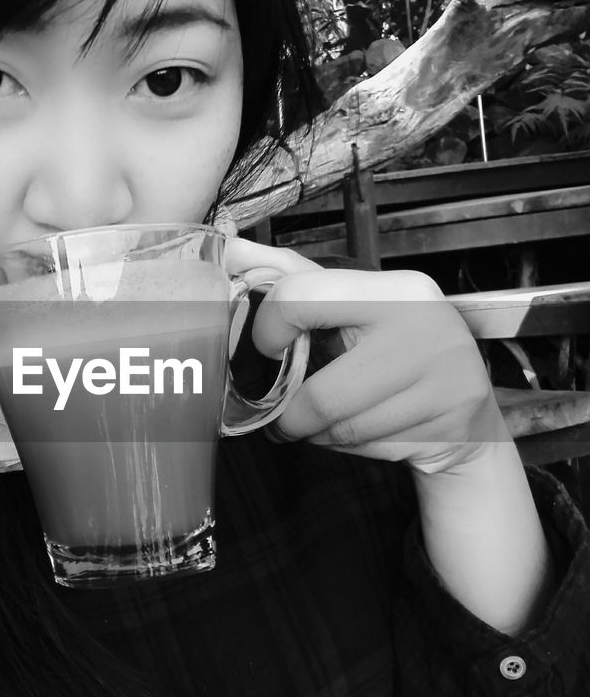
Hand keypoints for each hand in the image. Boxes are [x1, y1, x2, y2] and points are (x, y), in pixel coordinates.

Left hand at [225, 241, 504, 474]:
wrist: (466, 417)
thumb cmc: (396, 354)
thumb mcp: (350, 308)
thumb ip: (291, 278)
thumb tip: (231, 249)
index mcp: (396, 290)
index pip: (301, 297)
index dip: (268, 330)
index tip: (268, 348)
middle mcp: (426, 328)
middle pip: (320, 393)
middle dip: (291, 413)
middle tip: (283, 413)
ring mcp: (442, 380)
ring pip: (340, 426)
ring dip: (317, 433)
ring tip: (324, 422)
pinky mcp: (447, 426)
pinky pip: (368, 446)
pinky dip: (348, 447)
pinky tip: (363, 432)